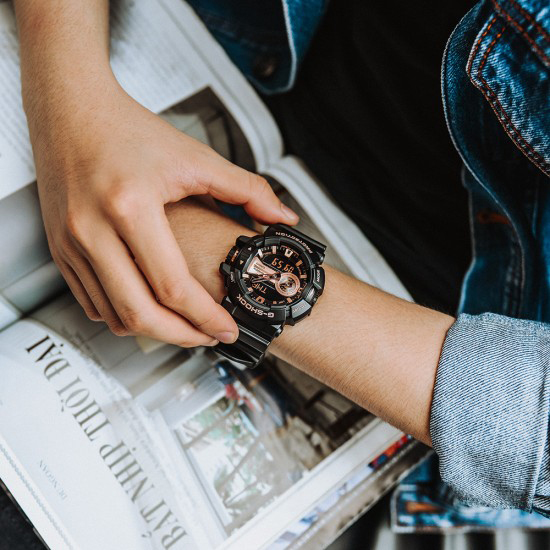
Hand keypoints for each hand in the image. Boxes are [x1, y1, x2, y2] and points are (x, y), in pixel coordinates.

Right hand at [29, 79, 297, 346]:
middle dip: (183, 336)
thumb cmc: (130, 131)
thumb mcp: (195, 157)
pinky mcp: (60, 250)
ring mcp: (71, 243)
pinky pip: (91, 303)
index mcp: (130, 205)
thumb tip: (284, 217)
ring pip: (114, 316)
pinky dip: (124, 316)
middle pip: (141, 313)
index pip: (173, 285)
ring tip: (186, 326)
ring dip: (155, 331)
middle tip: (210, 337)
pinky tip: (150, 309)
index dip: (206, 316)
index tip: (227, 328)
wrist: (72, 111)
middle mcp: (93, 229)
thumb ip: (247, 189)